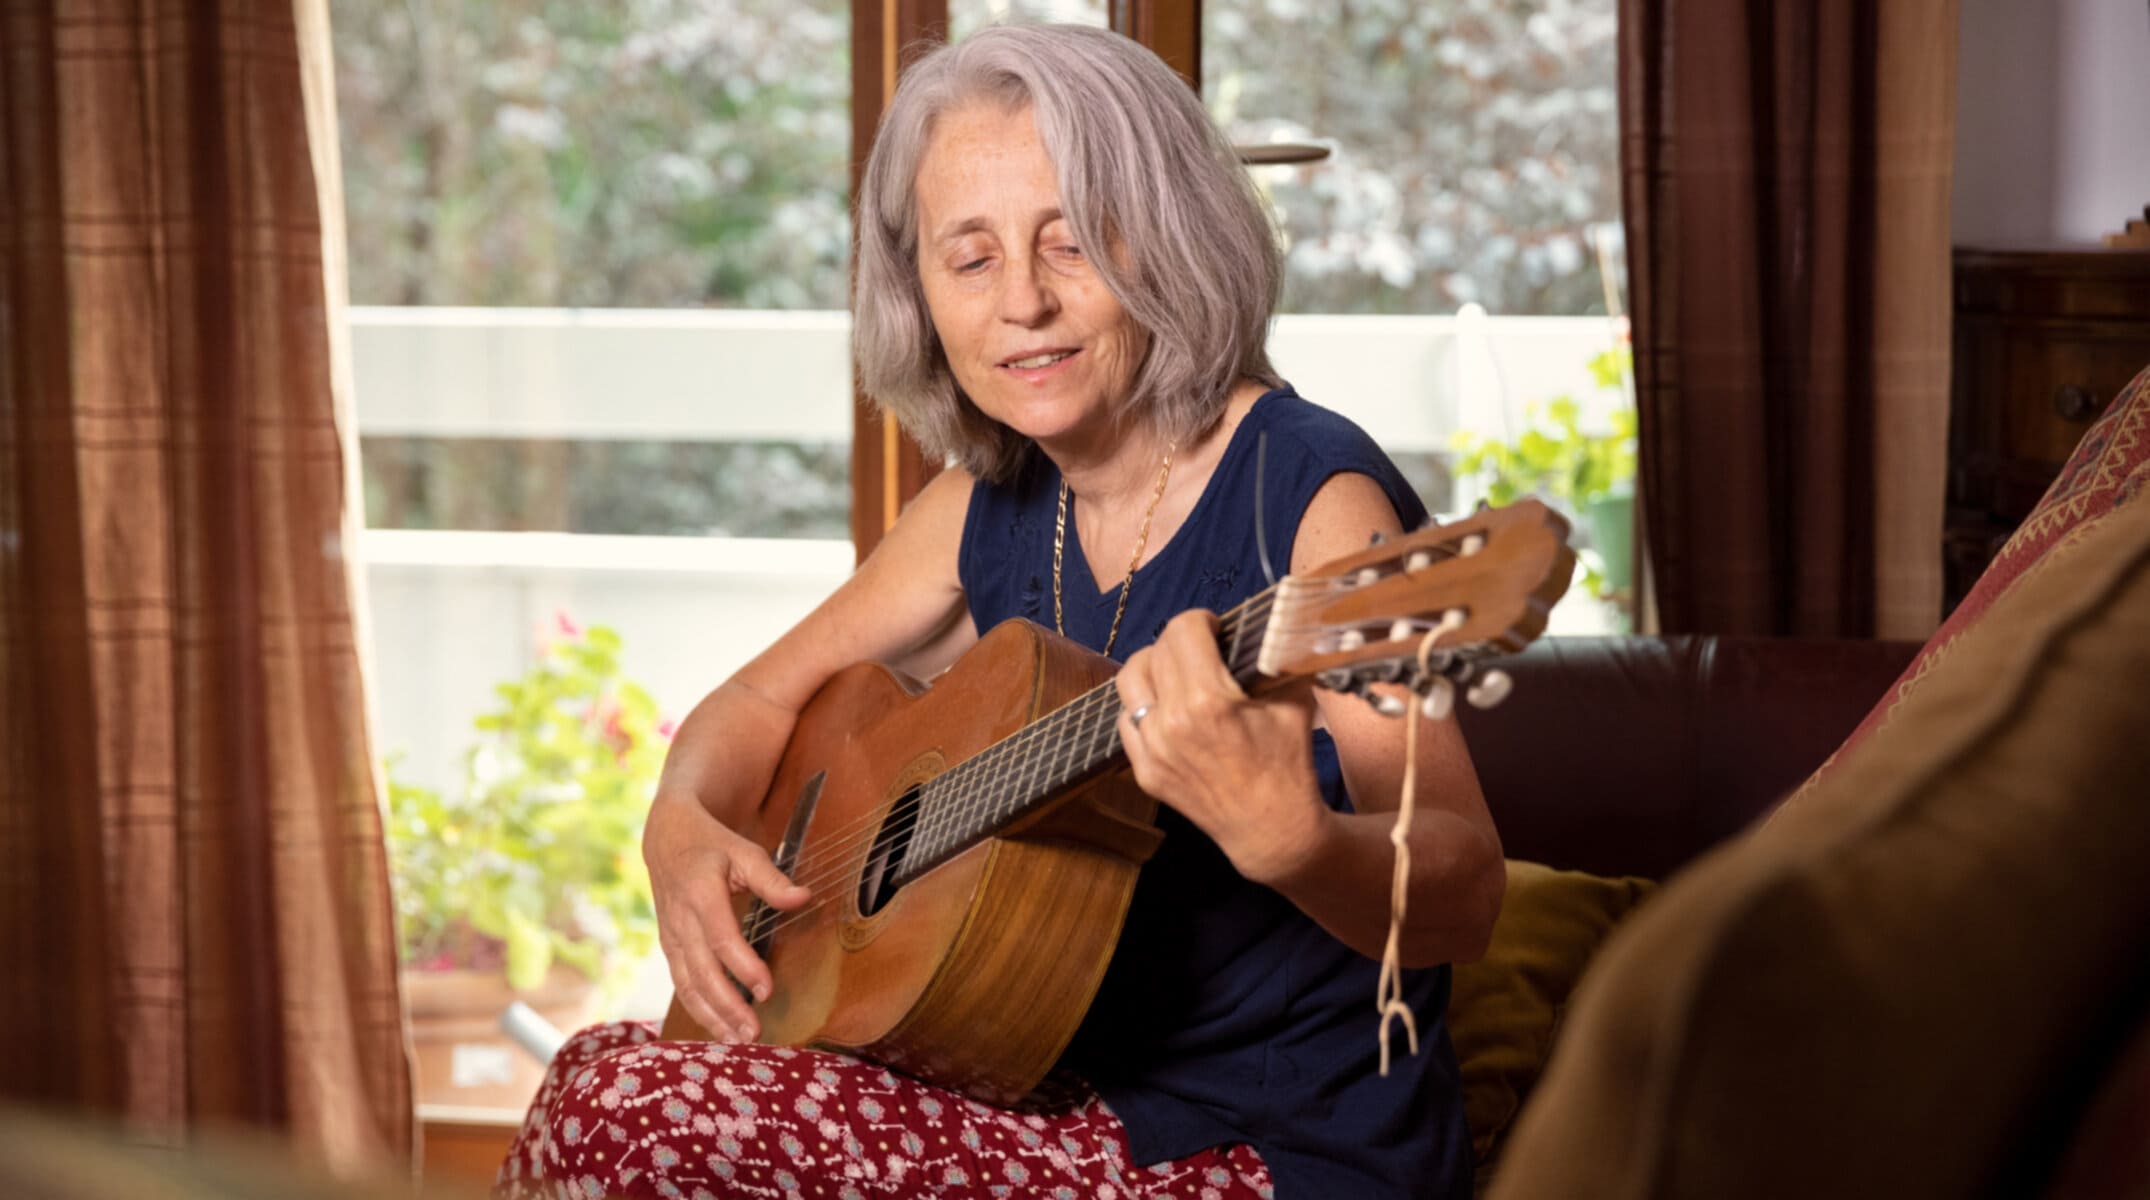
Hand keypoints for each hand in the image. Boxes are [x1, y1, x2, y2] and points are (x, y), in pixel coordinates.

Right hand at [643, 789, 810, 1042]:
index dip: (743, 967)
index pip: (721, 939)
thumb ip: (772, 879)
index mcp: (699, 894)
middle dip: (727, 1006)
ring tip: (738, 1040)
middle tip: (754, 1032)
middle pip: (702, 972)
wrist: (666, 838)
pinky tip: (718, 1028)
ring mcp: (670, 936)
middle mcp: (679, 920)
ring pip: (687, 984)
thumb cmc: (711, 844)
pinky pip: (681, 983)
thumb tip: (804, 898)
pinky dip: (698, 1008)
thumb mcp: (743, 850)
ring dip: (711, 1016)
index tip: (767, 990)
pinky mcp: (668, 947)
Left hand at [1112, 611, 1331, 882]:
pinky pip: (1127, 718)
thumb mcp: (1294, 701)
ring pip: (1130, 679)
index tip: (1216, 627)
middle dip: (1182, 641)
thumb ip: (1276, 657)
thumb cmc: (1288, 763)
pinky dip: (1144, 704)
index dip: (1202, 619)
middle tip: (1203, 647)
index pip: (1183, 630)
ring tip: (1178, 671)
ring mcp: (1152, 750)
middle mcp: (1171, 723)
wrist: (1270, 828)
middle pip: (1157, 650)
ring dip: (1153, 665)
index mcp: (1208, 701)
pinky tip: (1169, 707)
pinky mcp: (1144, 771)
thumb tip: (1268, 624)